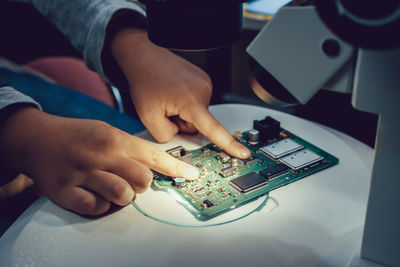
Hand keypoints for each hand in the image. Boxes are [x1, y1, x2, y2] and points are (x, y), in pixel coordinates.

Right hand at [0, 107, 197, 214]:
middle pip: (143, 180)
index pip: (153, 155)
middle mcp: (100, 154)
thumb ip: (130, 148)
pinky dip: (100, 206)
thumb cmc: (77, 135)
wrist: (36, 138)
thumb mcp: (106, 131)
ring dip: (123, 196)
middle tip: (130, 179)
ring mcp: (83, 173)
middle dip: (142, 185)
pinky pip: (97, 208)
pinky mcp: (66, 191)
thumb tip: (157, 165)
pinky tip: (94, 194)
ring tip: (112, 187)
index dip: (176, 167)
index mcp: (113, 138)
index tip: (192, 175)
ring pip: (123, 196)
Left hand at [112, 29, 250, 158]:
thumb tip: (179, 138)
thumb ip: (166, 136)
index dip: (229, 144)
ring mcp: (204, 84)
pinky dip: (184, 104)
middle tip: (165, 109)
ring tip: (167, 99)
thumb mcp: (148, 117)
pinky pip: (196, 103)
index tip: (243, 153)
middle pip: (199, 125)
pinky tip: (173, 94)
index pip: (214, 129)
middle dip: (182, 123)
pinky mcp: (202, 81)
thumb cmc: (145, 79)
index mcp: (191, 100)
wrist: (144, 56)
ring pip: (197, 115)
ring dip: (182, 113)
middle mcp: (203, 90)